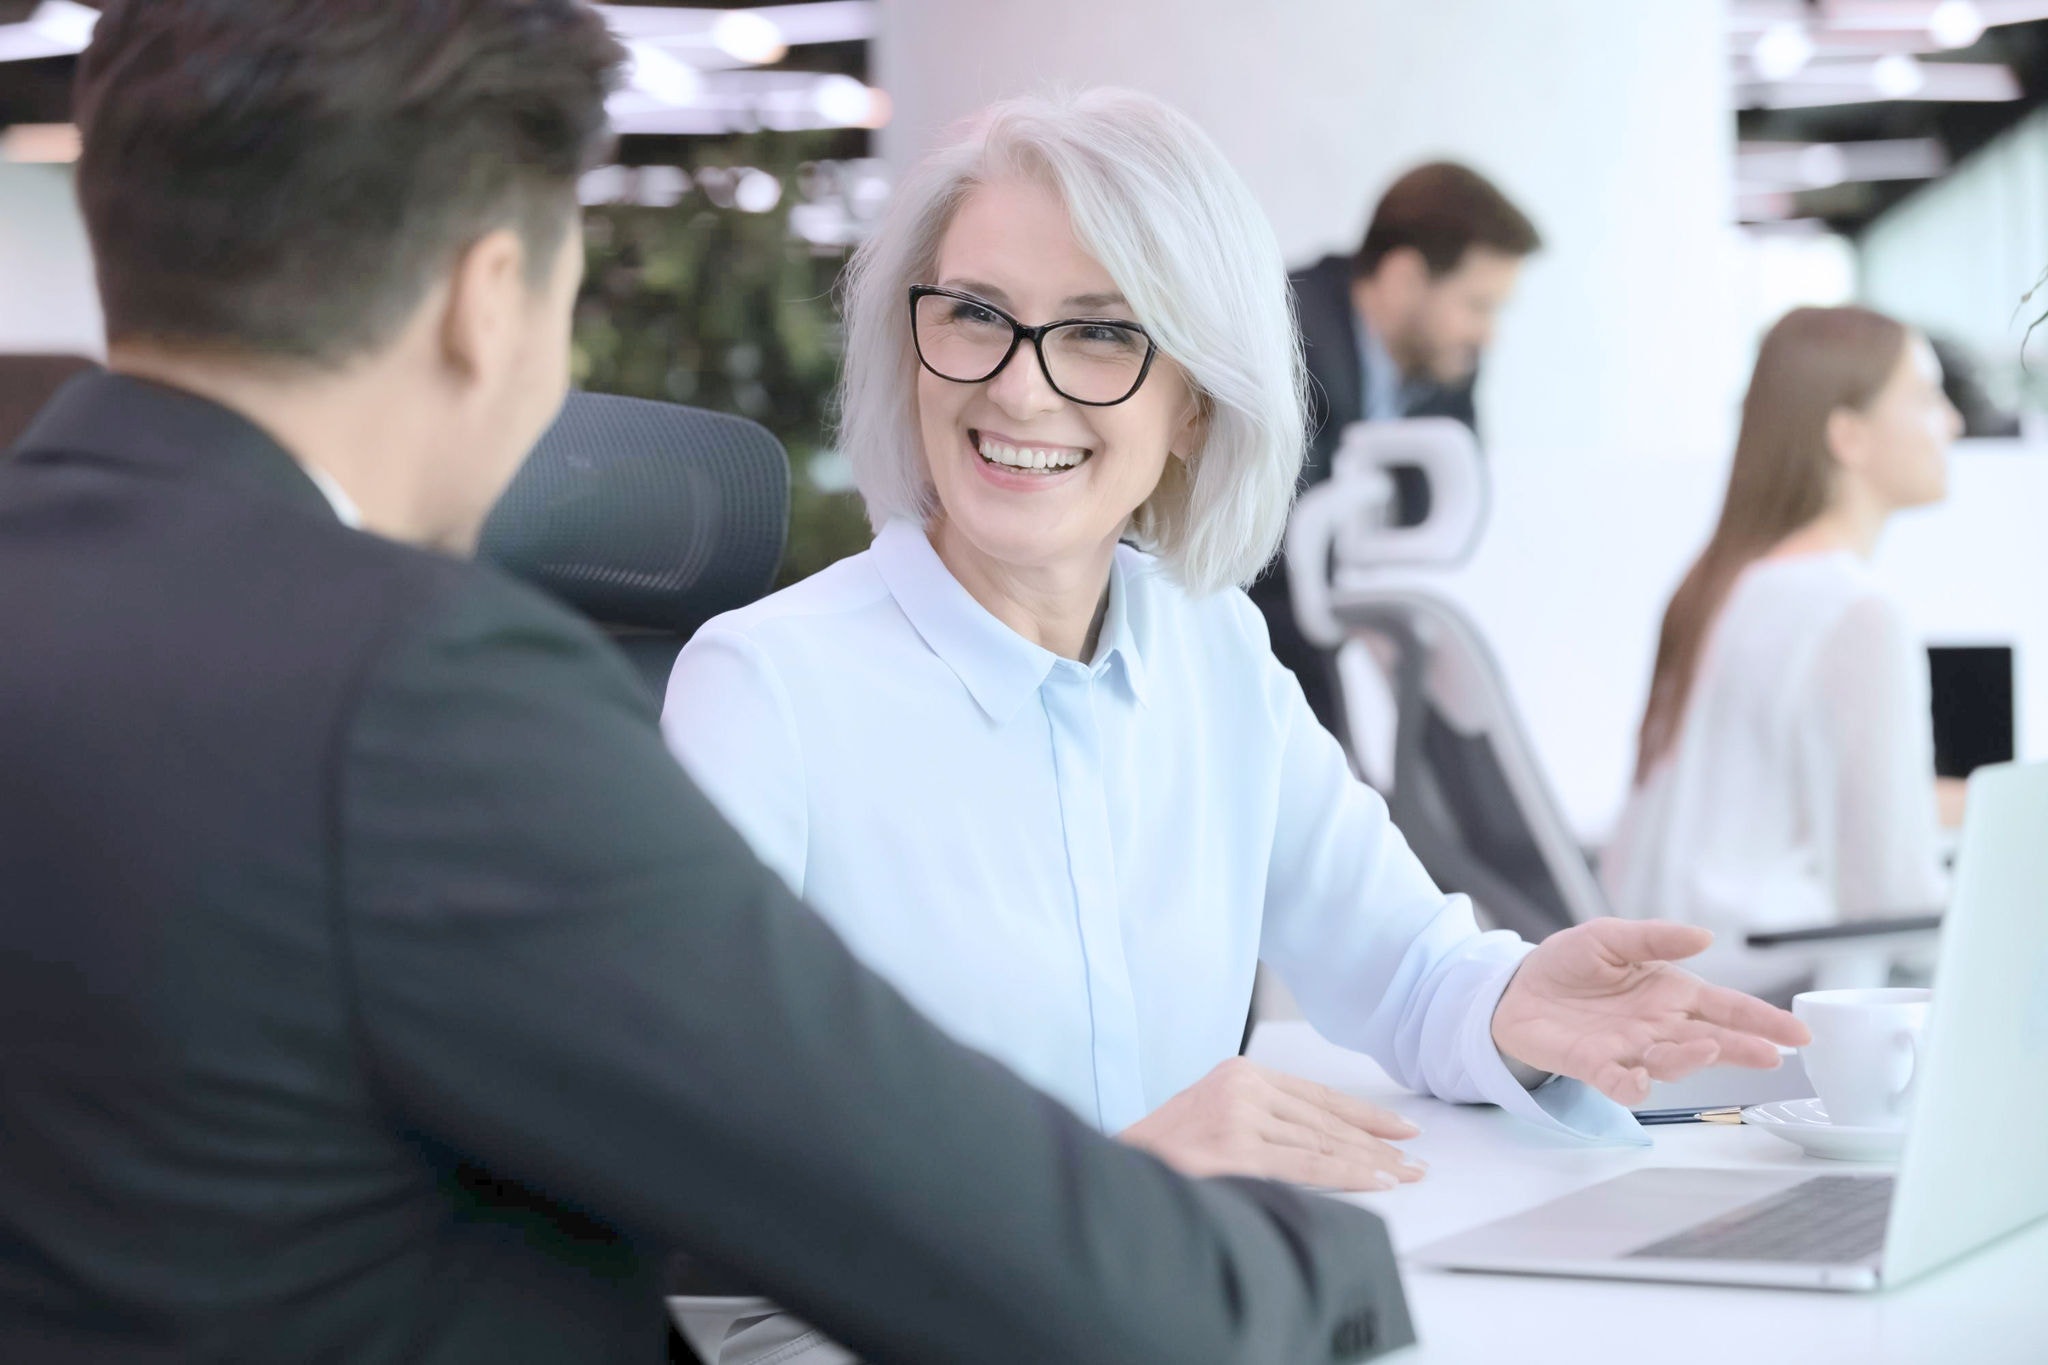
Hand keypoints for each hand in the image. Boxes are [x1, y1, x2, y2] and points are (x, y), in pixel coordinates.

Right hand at [1119, 1057, 1425, 1190]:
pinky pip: (1307, 1166)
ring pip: (1322, 1143)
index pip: (1317, 1096)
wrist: (1114, 1169)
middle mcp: (1241, 1088)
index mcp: (1238, 1072)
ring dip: (1372, 1161)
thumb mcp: (1212, 1115)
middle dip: (1376, 1141)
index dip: (1363, 1114)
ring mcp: (1238, 1118)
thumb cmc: (1160, 1151)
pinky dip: (1348, 1174)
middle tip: (1414, 1155)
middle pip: (1325, 1119)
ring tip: (1406, 1173)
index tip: (1399, 1129)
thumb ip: (1260, 1119)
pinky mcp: (1236, 1151)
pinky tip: (1378, 1180)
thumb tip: (1321, 1141)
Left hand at [1490, 918, 1811, 1106]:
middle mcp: (1659, 1026)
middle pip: (1711, 1041)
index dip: (1762, 1020)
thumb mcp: (1611, 937)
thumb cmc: (1571, 963)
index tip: (1798, 1033)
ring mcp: (1630, 1050)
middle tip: (1772, 1056)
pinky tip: (1640, 1080)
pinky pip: (1620, 1083)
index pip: (1726, 1007)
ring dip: (1691, 1058)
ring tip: (1709, 1047)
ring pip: (1672, 1063)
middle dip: (1743, 1048)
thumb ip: (1654, 938)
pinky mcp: (1595, 1066)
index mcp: (1671, 993)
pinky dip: (1631, 1086)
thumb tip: (1704, 936)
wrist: (1517, 987)